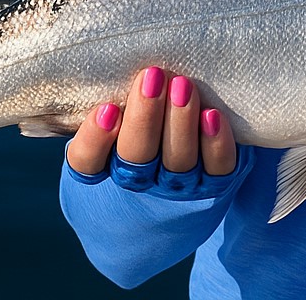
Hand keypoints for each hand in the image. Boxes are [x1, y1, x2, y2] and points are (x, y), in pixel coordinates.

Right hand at [66, 66, 237, 177]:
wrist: (149, 237)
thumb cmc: (115, 177)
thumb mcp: (91, 165)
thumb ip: (92, 125)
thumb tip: (99, 67)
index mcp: (98, 176)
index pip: (87, 161)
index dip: (95, 138)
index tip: (107, 109)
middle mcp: (136, 187)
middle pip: (137, 155)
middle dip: (145, 116)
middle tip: (152, 76)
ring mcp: (175, 191)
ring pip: (179, 161)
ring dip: (181, 122)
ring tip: (182, 85)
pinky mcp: (212, 190)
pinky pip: (218, 169)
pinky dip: (216, 144)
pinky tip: (213, 116)